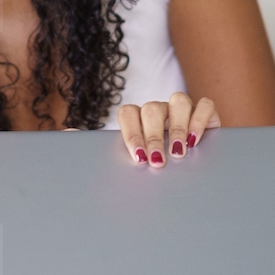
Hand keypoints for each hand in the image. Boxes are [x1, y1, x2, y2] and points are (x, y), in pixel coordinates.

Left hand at [62, 93, 221, 165]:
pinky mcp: (206, 115)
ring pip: (179, 100)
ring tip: (179, 152)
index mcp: (137, 119)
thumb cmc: (147, 164)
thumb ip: (91, 148)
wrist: (182, 174)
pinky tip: (198, 141)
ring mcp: (182, 110)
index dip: (132, 132)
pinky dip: (201, 119)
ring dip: (178, 126)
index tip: (137, 157)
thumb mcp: (120, 161)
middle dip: (154, 135)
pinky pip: (204, 105)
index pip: (128, 112)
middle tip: (157, 160)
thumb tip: (67, 134)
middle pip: (153, 108)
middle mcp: (159, 111)